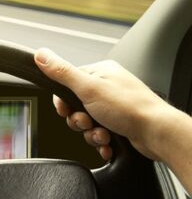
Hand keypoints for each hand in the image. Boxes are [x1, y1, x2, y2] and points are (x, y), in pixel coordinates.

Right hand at [34, 48, 180, 162]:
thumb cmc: (130, 108)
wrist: (157, 134)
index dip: (64, 102)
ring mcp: (115, 106)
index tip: (67, 110)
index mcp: (101, 72)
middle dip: (79, 120)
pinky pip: (100, 133)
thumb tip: (41, 55)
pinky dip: (102, 141)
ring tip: (103, 134)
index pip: (67, 84)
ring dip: (91, 133)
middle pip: (76, 106)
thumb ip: (62, 72)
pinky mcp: (121, 123)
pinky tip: (108, 143)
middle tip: (88, 122)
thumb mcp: (88, 88)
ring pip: (88, 122)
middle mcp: (108, 87)